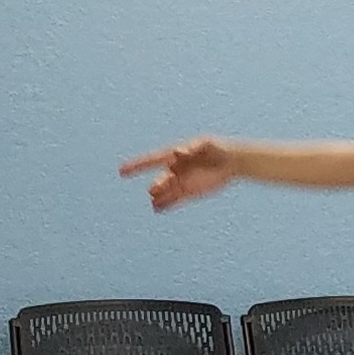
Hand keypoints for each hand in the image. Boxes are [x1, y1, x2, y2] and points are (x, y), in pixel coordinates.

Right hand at [119, 139, 235, 211]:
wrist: (232, 162)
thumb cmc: (217, 148)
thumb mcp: (206, 144)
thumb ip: (192, 147)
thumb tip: (179, 151)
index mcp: (173, 156)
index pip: (151, 160)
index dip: (136, 165)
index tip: (121, 171)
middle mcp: (174, 170)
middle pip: (160, 179)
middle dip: (157, 184)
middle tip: (154, 189)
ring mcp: (181, 182)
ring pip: (165, 192)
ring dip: (159, 198)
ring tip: (154, 205)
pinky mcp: (190, 192)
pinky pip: (175, 200)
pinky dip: (167, 205)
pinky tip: (158, 210)